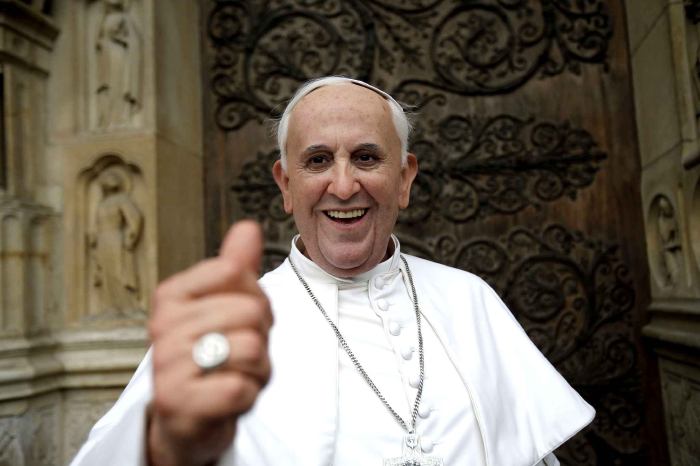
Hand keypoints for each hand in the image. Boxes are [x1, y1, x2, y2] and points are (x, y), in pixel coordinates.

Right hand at [147, 221, 271, 465]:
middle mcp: (161, 326)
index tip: (239, 319)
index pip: (236, 271)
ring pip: (251, 348)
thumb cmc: (210, 357)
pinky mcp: (178, 402)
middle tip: (239, 353)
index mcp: (171, 295)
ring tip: (234, 374)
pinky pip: (241, 387)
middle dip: (260, 336)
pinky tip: (228, 397)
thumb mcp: (224, 307)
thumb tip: (248, 227)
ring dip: (257, 368)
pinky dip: (248, 395)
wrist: (187, 419)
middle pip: (251, 310)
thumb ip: (235, 268)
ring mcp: (166, 365)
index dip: (255, 297)